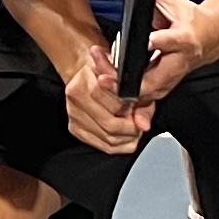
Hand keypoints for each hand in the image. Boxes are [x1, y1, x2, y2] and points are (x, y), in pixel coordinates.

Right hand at [60, 34, 156, 155]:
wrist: (85, 73)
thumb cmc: (106, 73)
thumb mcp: (127, 80)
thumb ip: (140, 100)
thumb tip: (144, 125)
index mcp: (88, 81)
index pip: (115, 105)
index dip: (132, 112)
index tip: (139, 111)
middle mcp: (77, 98)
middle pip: (110, 125)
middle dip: (131, 128)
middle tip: (139, 123)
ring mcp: (74, 114)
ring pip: (107, 139)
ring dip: (125, 138)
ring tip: (133, 129)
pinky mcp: (74, 127)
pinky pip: (100, 145)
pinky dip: (116, 145)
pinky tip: (123, 137)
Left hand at [106, 0, 211, 96]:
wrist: (210, 36)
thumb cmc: (187, 17)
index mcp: (184, 37)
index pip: (173, 40)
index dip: (161, 41)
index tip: (149, 41)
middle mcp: (180, 61)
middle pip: (157, 78)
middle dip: (131, 80)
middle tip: (105, 74)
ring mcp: (174, 76)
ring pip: (149, 92)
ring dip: (124, 89)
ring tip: (101, 77)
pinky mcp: (167, 86)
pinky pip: (146, 96)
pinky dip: (128, 94)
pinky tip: (110, 86)